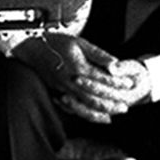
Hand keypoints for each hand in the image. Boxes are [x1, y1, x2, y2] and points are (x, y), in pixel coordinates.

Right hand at [13, 33, 150, 123]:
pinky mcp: (57, 92)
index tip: (129, 83)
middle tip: (125, 106)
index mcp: (78, 67)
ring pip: (85, 105)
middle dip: (112, 102)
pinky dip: (86, 114)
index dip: (118, 83)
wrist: (30, 48)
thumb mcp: (80, 42)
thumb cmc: (56, 43)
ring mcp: (62, 88)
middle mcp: (70, 81)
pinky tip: (96, 117)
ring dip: (101, 111)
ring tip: (114, 114)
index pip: (103, 79)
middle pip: (95, 96)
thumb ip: (99, 54)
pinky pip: (73, 108)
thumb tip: (115, 64)